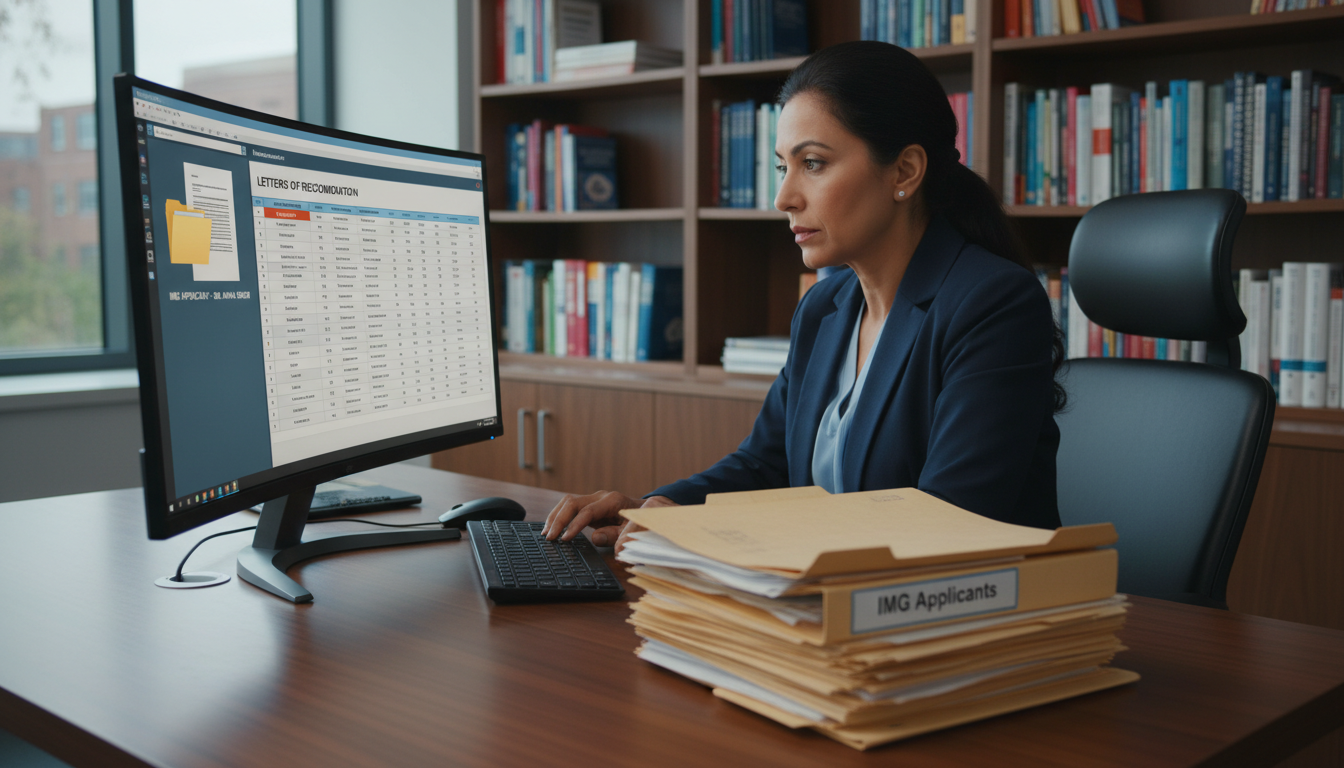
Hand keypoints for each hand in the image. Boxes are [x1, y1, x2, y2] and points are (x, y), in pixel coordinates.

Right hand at [542, 492, 676, 552]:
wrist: (647, 510)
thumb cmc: (640, 521)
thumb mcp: (632, 529)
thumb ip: (615, 534)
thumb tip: (594, 538)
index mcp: (612, 501)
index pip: (587, 512)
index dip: (574, 525)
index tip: (564, 539)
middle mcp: (600, 497)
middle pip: (572, 502)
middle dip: (559, 520)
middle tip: (550, 538)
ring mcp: (593, 499)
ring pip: (567, 502)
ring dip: (555, 517)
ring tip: (546, 534)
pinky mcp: (589, 504)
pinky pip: (570, 507)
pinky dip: (559, 516)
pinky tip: (552, 528)